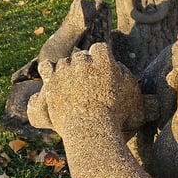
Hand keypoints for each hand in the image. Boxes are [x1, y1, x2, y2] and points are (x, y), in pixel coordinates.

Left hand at [28, 43, 143, 136]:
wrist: (90, 130)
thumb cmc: (115, 113)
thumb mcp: (131, 92)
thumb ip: (124, 73)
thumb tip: (116, 64)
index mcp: (104, 61)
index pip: (99, 48)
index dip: (101, 57)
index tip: (102, 68)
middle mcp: (83, 62)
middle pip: (81, 55)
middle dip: (85, 65)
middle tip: (88, 81)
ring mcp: (65, 71)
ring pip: (64, 62)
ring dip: (68, 70)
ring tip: (73, 86)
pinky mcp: (51, 82)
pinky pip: (45, 67)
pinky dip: (49, 70)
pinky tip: (55, 78)